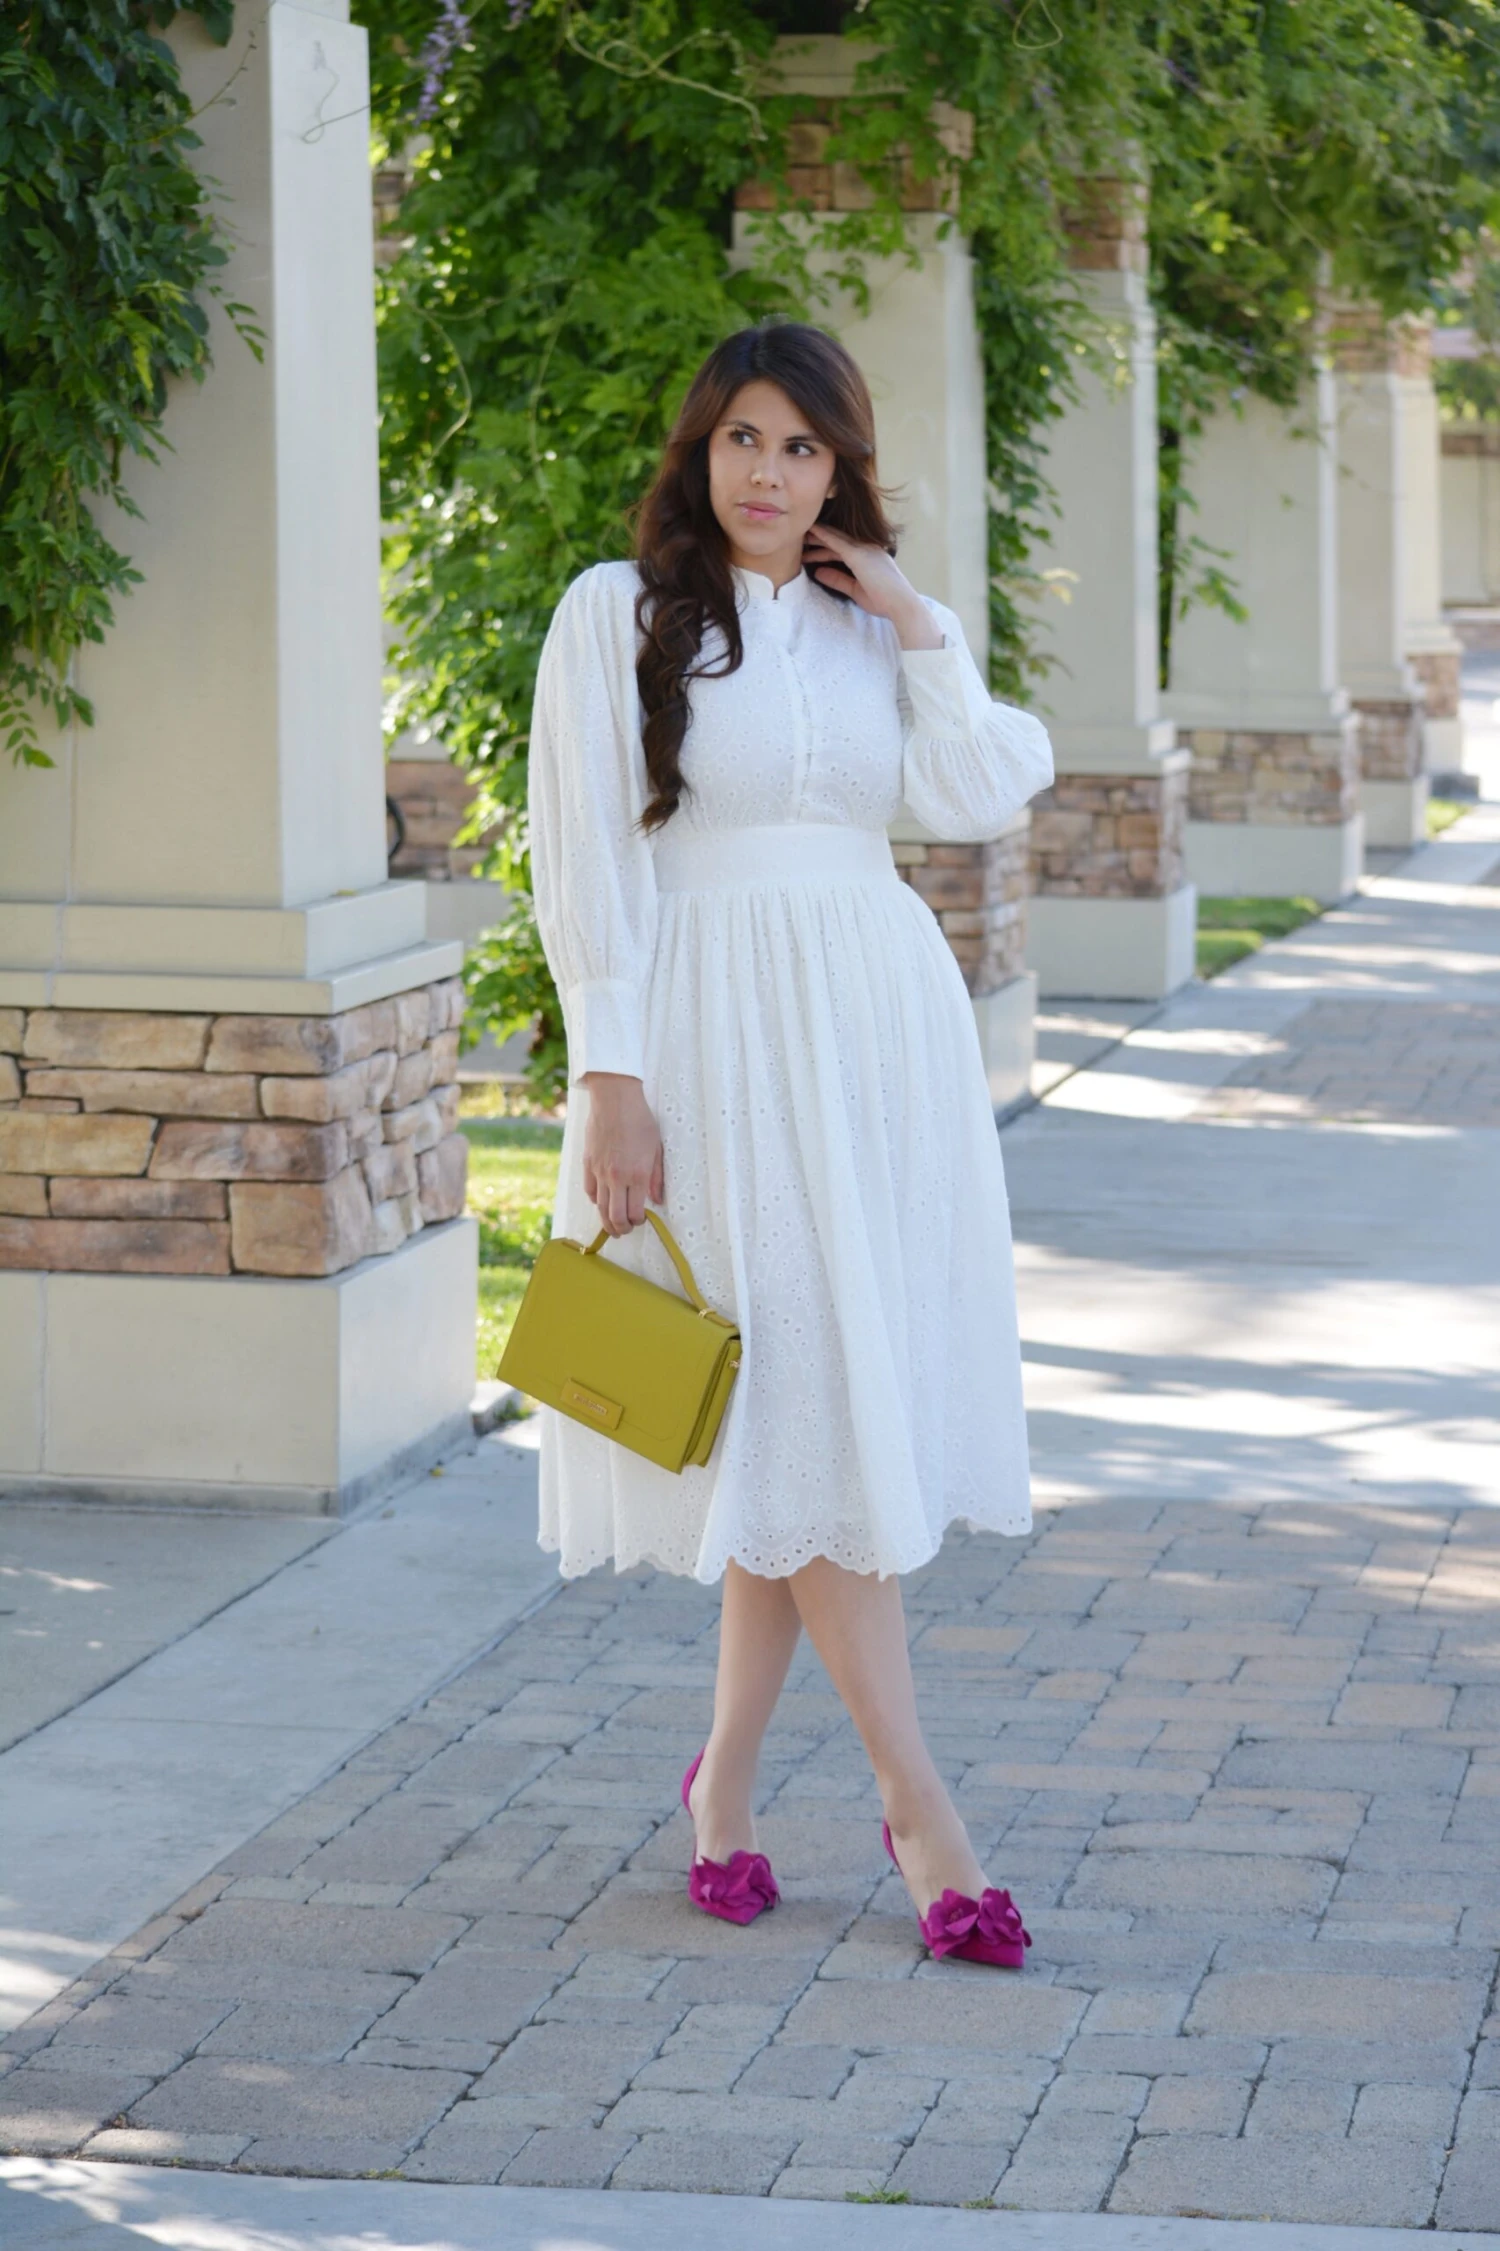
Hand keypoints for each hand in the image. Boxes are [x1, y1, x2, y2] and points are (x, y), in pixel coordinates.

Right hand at [580, 1072, 663, 1235]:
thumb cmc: (640, 1120)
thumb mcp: (656, 1147)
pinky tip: (602, 1202)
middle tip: (625, 1230)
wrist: (615, 1099)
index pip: (634, 1211)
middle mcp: (617, 1177)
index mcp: (638, 1174)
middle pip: (615, 1216)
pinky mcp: (588, 1163)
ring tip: (612, 1226)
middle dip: (621, 1228)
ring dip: (606, 1221)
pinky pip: (590, 1191)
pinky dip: (596, 1201)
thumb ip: (656, 1177)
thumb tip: (656, 1200)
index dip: (637, 1221)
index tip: (640, 1219)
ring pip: (600, 1207)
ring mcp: (600, 1171)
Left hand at [802, 522, 943, 650]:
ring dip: (817, 536)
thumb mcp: (855, 590)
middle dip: (819, 538)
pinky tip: (812, 531)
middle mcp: (867, 548)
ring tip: (800, 535)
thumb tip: (818, 573)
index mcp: (868, 556)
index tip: (810, 548)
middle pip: (837, 540)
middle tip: (801, 537)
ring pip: (835, 539)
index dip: (826, 547)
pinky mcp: (859, 554)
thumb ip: (837, 579)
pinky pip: (837, 542)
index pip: (842, 548)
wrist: (901, 604)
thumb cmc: (883, 601)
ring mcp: (864, 549)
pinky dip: (824, 535)